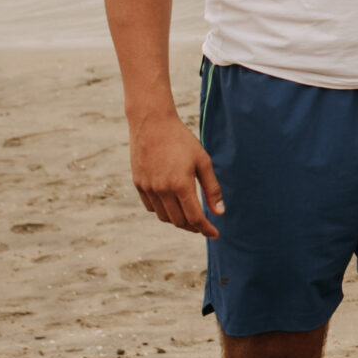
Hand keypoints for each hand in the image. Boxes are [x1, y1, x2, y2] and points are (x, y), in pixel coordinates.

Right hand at [131, 111, 223, 236]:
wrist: (151, 123)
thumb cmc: (181, 140)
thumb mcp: (203, 162)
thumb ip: (212, 189)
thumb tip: (219, 213)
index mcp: (181, 185)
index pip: (195, 218)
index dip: (206, 229)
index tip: (214, 234)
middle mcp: (162, 190)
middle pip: (179, 221)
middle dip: (193, 227)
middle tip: (203, 225)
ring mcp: (148, 188)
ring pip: (164, 217)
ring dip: (178, 220)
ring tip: (189, 214)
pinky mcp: (138, 184)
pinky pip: (151, 207)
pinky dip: (163, 211)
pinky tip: (172, 204)